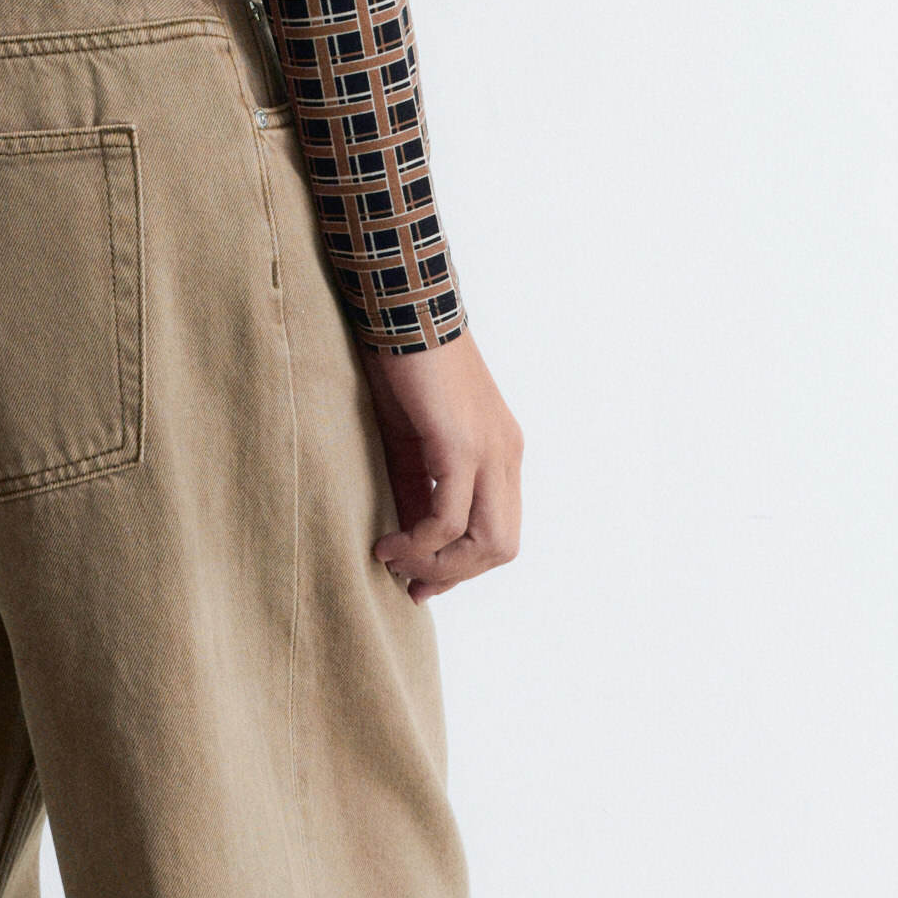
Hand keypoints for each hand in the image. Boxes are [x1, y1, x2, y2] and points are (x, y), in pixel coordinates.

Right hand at [359, 329, 523, 598]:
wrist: (403, 314)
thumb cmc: (403, 370)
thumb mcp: (411, 442)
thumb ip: (417, 488)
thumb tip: (408, 539)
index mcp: (502, 454)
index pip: (500, 533)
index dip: (462, 568)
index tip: (420, 583)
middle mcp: (507, 455)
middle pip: (502, 547)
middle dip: (453, 576)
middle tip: (408, 581)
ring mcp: (490, 450)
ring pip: (485, 542)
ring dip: (436, 565)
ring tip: (393, 560)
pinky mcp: (460, 445)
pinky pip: (448, 518)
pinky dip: (420, 542)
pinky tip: (390, 541)